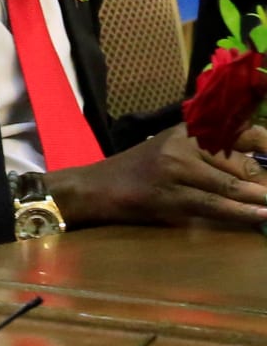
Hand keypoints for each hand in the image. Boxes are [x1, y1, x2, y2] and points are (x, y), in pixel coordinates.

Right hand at [48, 123, 266, 228]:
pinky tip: (262, 216)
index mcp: (187, 129)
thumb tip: (256, 172)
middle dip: (264, 180)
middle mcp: (183, 142)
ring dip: (260, 198)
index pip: (241, 130)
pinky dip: (242, 212)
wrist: (94, 187)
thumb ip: (208, 154)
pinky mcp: (168, 193)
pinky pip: (213, 204)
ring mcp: (175, 167)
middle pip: (240, 161)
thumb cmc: (137, 172)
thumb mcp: (172, 152)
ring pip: (231, 184)